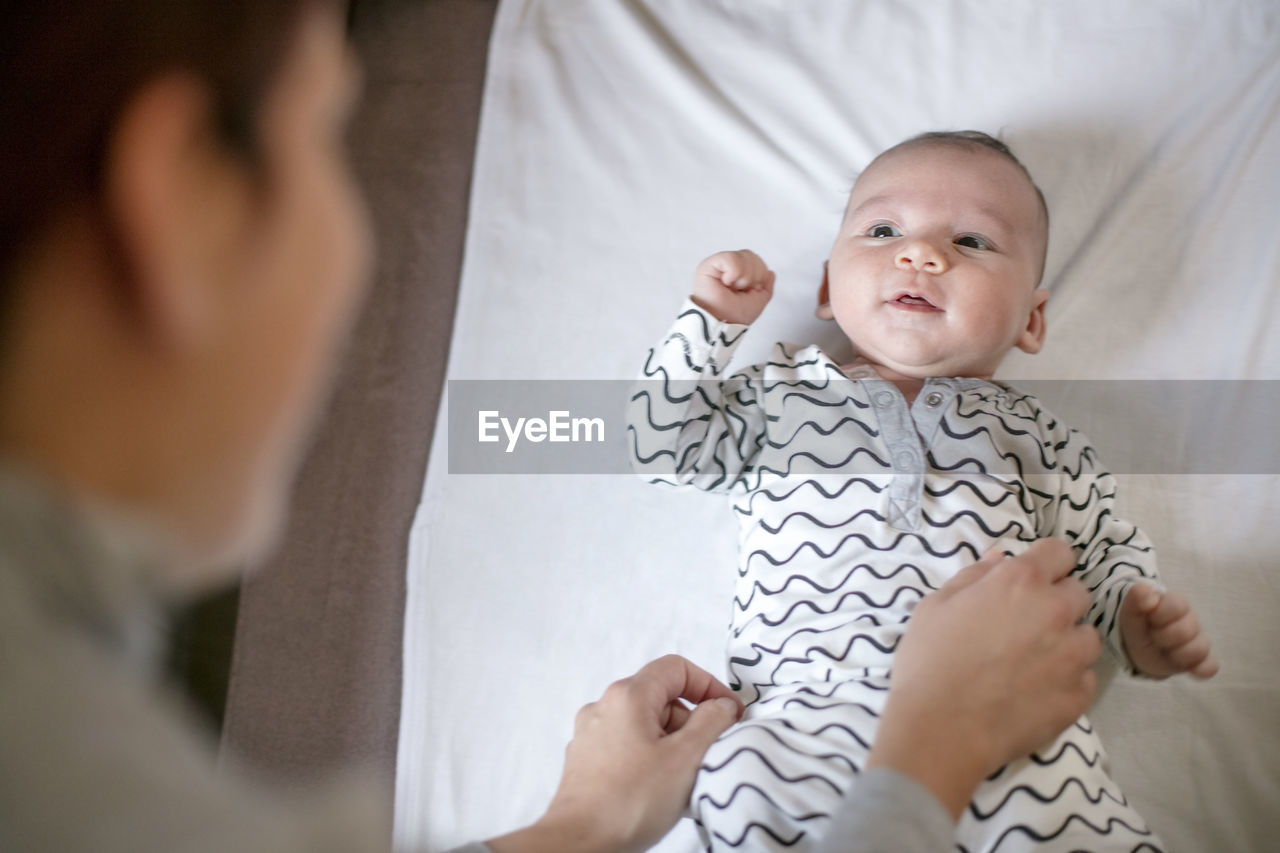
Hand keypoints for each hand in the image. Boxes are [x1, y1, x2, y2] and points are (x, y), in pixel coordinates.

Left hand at [487, 655, 741, 852]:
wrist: (580, 842)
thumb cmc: (631, 800)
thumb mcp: (686, 757)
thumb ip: (711, 722)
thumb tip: (722, 705)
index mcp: (628, 695)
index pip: (676, 668)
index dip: (709, 685)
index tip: (729, 713)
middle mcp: (603, 706)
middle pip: (660, 696)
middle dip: (691, 720)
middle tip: (708, 752)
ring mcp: (590, 734)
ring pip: (643, 723)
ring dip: (671, 742)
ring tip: (683, 778)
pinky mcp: (585, 760)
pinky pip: (626, 745)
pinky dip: (649, 757)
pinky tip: (657, 788)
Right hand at [690, 249, 774, 324]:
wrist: (722, 325)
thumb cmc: (734, 317)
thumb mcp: (759, 302)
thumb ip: (767, 287)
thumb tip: (770, 272)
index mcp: (738, 275)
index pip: (756, 261)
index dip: (759, 275)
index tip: (749, 291)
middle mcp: (728, 269)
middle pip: (751, 256)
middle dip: (753, 276)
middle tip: (741, 290)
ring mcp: (718, 266)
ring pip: (743, 256)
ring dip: (744, 277)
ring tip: (733, 288)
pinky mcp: (708, 265)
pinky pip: (731, 258)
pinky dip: (734, 273)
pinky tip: (726, 282)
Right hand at [867, 539, 1101, 820]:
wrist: (940, 728)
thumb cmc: (929, 660)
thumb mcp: (936, 605)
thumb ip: (974, 576)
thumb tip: (999, 558)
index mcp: (1020, 581)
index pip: (1059, 552)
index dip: (1047, 563)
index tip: (1034, 579)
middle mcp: (1055, 611)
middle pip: (1078, 593)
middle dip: (1057, 602)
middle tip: (1027, 623)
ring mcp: (1072, 655)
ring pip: (1087, 637)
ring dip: (1067, 642)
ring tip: (1036, 661)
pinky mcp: (1078, 695)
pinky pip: (1085, 678)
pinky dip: (1067, 680)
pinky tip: (1037, 690)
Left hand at [1119, 583, 1217, 678]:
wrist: (1136, 647)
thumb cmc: (1138, 624)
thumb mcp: (1131, 610)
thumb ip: (1136, 597)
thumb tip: (1146, 590)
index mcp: (1175, 604)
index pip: (1178, 605)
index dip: (1160, 615)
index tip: (1149, 619)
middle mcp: (1191, 621)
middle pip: (1187, 630)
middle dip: (1163, 636)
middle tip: (1153, 637)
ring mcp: (1196, 642)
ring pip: (1200, 648)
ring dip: (1177, 654)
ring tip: (1164, 651)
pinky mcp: (1198, 661)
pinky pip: (1210, 666)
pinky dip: (1202, 668)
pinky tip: (1190, 669)